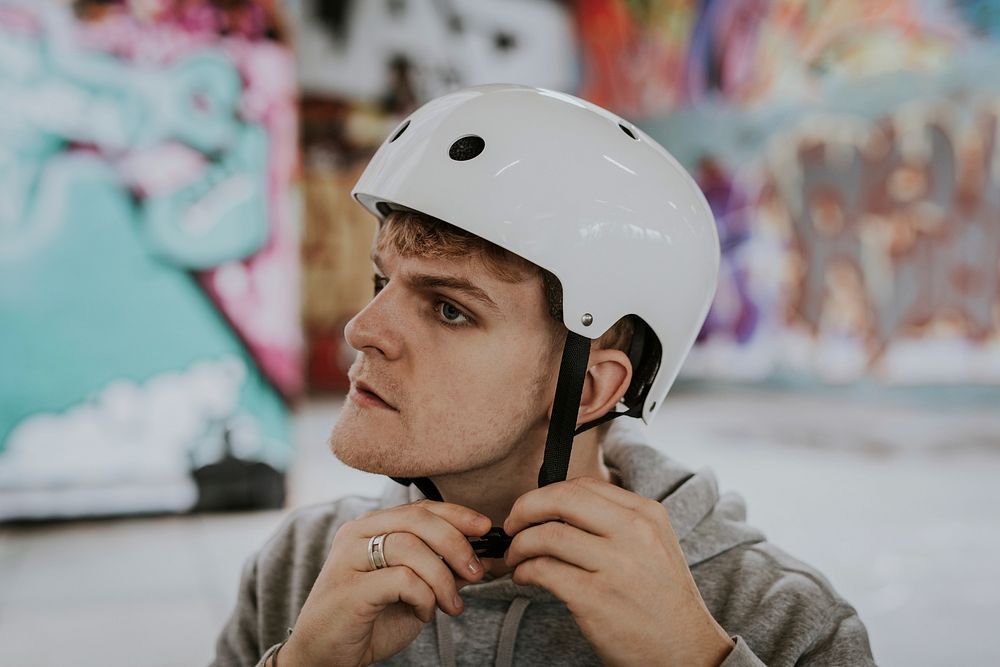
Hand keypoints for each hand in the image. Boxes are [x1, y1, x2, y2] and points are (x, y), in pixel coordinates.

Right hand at [282, 500, 490, 666]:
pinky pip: (403, 580)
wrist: (324, 656)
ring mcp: (349, 558)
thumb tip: (481, 556)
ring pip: (412, 547)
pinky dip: (424, 598)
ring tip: (451, 605)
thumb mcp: (412, 589)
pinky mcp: (350, 588)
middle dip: (457, 544)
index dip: (456, 514)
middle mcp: (356, 534)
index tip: (485, 528)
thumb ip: (438, 568)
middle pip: (418, 519)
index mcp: (370, 527)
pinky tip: (423, 614)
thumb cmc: (369, 619)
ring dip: (442, 579)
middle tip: (476, 572)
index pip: (419, 508)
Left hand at [503, 477, 733, 666]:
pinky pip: (544, 571)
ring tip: (515, 558)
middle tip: (512, 525)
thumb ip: (614, 521)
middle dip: (524, 509)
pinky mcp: (596, 597)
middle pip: (561, 499)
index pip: (582, 485)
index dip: (545, 494)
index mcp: (645, 513)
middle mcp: (633, 532)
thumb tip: (558, 508)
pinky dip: (524, 571)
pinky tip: (525, 577)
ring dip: (519, 545)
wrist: (686, 650)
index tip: (530, 509)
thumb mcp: (652, 544)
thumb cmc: (662, 599)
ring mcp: (616, 564)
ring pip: (546, 535)